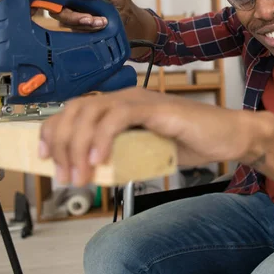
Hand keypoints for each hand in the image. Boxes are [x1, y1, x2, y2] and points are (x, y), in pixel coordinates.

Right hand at [31, 0, 135, 31]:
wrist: (125, 13)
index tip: (66, 3)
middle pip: (57, 8)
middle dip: (74, 17)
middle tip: (90, 18)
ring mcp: (71, 10)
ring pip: (66, 21)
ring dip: (85, 24)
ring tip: (102, 21)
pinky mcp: (75, 23)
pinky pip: (75, 29)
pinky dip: (88, 29)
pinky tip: (100, 25)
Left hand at [38, 88, 269, 185]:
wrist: (227, 135)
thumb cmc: (191, 142)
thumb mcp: (145, 150)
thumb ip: (121, 153)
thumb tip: (93, 171)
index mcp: (121, 106)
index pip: (76, 110)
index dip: (54, 131)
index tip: (45, 158)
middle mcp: (127, 97)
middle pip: (76, 108)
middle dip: (61, 143)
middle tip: (65, 175)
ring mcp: (141, 100)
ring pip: (93, 111)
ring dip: (78, 145)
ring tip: (80, 175)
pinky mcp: (157, 108)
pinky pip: (120, 116)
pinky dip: (103, 137)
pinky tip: (99, 159)